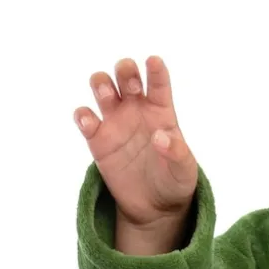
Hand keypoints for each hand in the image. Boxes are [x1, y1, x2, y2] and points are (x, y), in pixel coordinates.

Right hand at [73, 55, 198, 228]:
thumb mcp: (184, 170)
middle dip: (125, 71)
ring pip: (102, 88)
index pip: (158, 83)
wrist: (155, 207)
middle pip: (125, 76)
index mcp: (161, 111)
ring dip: (101, 84)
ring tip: (107, 95)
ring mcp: (115, 122)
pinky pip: (85, 119)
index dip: (155, 70)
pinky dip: (83, 115)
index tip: (153, 61)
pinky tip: (90, 122)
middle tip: (131, 86)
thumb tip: (160, 136)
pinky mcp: (98, 140)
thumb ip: (177, 152)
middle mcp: (136, 109)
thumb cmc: (174, 181)